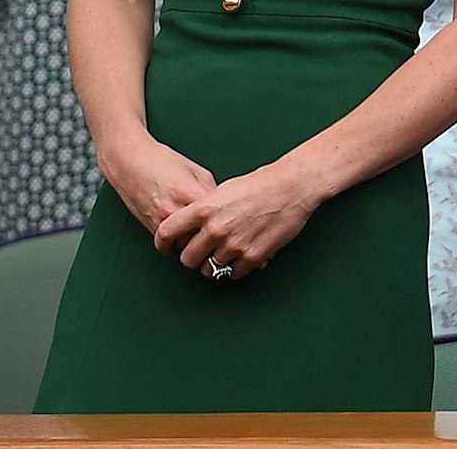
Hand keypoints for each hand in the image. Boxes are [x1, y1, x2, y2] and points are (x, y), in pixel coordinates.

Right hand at [100, 130, 216, 235]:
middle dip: (210, 232)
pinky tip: (185, 229)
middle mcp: (173, 211)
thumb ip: (211, 190)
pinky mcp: (150, 229)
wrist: (130, 162)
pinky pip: (171, 243)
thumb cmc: (161, 162)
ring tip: (200, 229)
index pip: (215, 217)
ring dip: (194, 240)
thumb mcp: (197, 170)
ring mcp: (160, 222)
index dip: (225, 219)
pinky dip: (179, 239)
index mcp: (189, 193)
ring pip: (186, 244)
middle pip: (201, 235)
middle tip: (217, 227)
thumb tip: (222, 206)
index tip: (229, 218)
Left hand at [154, 159, 318, 277]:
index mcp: (204, 209)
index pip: (166, 233)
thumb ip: (203, 209)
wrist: (293, 186)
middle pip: (187, 258)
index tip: (167, 248)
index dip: (163, 243)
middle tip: (201, 253)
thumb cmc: (262, 183)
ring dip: (216, 263)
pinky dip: (236, 268)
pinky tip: (242, 255)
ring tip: (227, 252)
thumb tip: (191, 225)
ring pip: (210, 269)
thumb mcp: (224, 190)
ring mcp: (234, 245)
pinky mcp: (252, 256)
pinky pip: (233, 273)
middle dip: (193, 257)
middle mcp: (216, 229)